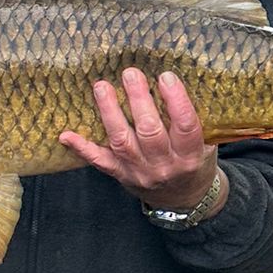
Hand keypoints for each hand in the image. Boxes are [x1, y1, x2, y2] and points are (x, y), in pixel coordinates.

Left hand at [60, 69, 225, 213]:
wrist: (183, 198)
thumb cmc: (194, 162)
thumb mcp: (205, 144)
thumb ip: (195, 119)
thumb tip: (176, 80)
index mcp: (189, 156)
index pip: (185, 126)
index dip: (176, 100)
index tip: (165, 77)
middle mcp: (163, 165)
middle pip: (150, 131)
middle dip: (138, 100)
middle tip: (130, 74)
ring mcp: (139, 171)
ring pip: (122, 141)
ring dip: (110, 112)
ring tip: (102, 87)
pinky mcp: (120, 174)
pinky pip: (99, 161)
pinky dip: (82, 148)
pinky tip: (66, 135)